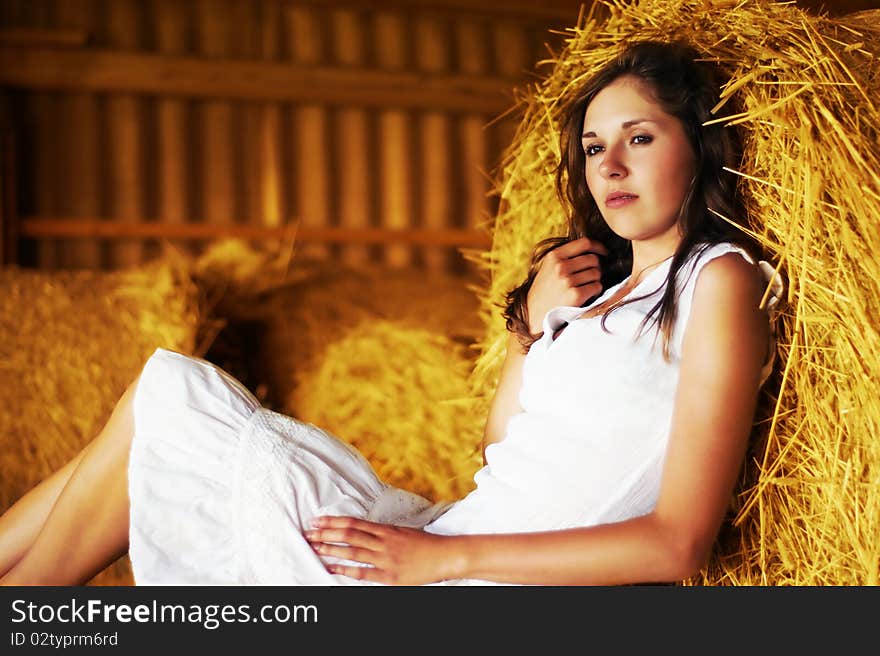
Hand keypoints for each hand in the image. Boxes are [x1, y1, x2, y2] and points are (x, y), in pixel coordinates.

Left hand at [305, 516, 458, 584]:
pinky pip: (363, 572)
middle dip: (326, 533)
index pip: (353, 522)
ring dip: (331, 549)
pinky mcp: (389, 575)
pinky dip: (346, 570)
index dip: (333, 521)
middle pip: (349, 535)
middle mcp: (383, 541)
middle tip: (308, 532)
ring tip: (314, 547)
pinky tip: (331, 568)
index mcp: (386, 529)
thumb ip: (383, 532)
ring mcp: (385, 558)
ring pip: (352, 551)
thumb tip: (363, 531)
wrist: (445, 556)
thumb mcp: (402, 531)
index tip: (317, 520)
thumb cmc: (424, 544)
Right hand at [526, 237, 606, 332]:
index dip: (598, 246)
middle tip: (590, 277)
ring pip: (596, 273)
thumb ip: (565, 257)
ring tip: (585, 287)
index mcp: (554, 256)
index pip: (584, 243)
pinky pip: (597, 287)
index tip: (604, 252)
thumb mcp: (548, 267)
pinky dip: (595, 292)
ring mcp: (568, 281)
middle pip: (593, 259)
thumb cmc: (544, 291)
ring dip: (595, 281)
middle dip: (596, 268)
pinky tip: (586, 296)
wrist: (533, 314)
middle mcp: (561, 266)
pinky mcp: (575, 295)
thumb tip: (593, 251)